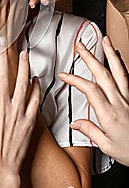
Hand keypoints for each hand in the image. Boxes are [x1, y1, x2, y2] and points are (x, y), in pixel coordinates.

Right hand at [0, 36, 39, 174]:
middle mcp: (2, 103)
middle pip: (2, 72)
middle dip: (1, 53)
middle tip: (2, 40)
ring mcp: (17, 110)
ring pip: (22, 81)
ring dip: (23, 65)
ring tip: (23, 53)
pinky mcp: (29, 118)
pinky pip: (34, 99)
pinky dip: (36, 87)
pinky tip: (35, 79)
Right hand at [59, 35, 128, 166]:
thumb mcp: (107, 147)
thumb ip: (90, 131)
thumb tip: (76, 122)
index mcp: (109, 115)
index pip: (90, 90)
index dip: (75, 80)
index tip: (64, 75)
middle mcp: (120, 103)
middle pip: (103, 75)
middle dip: (90, 58)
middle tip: (80, 46)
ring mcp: (128, 99)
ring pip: (119, 72)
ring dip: (110, 54)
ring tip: (104, 40)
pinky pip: (128, 77)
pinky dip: (121, 64)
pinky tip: (118, 56)